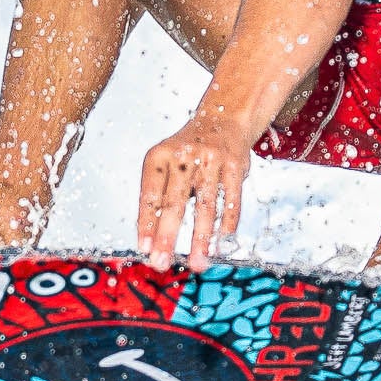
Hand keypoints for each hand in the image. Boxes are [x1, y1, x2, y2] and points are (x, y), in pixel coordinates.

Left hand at [138, 118, 251, 268]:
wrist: (223, 118)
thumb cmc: (187, 153)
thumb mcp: (166, 164)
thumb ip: (158, 197)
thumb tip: (151, 243)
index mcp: (159, 156)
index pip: (149, 195)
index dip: (146, 223)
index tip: (144, 249)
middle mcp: (184, 155)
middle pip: (174, 202)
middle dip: (167, 236)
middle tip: (162, 263)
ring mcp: (211, 159)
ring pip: (205, 205)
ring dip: (201, 238)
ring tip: (198, 263)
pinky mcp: (235, 165)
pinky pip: (231, 200)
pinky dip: (226, 224)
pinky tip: (222, 244)